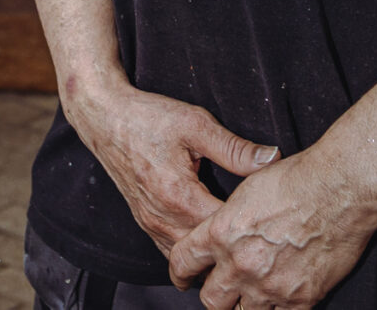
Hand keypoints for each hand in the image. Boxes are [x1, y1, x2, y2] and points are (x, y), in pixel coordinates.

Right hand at [64, 78, 276, 256]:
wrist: (104, 117)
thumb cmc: (148, 117)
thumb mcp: (196, 124)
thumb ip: (235, 148)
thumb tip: (272, 158)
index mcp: (179, 195)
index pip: (223, 229)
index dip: (248, 226)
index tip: (267, 216)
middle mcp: (162, 217)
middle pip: (206, 252)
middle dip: (231, 246)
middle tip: (257, 235)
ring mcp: (150, 223)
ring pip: (186, 259)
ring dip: (210, 253)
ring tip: (235, 242)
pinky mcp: (144, 221)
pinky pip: (170, 250)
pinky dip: (190, 250)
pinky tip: (207, 239)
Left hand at [165, 149, 376, 309]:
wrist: (339, 190)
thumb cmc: (296, 180)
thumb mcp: (247, 189)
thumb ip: (229, 219)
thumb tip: (222, 233)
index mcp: (221, 233)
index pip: (183, 262)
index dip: (179, 274)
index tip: (183, 278)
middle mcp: (240, 264)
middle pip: (210, 300)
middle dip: (213, 296)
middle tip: (221, 291)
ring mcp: (269, 286)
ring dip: (245, 305)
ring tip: (253, 294)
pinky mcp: (299, 299)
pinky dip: (278, 308)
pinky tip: (282, 296)